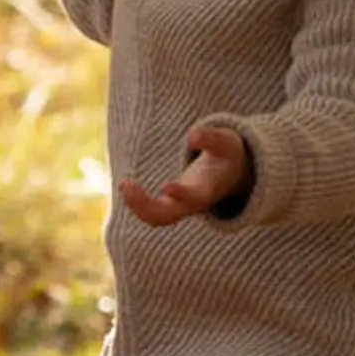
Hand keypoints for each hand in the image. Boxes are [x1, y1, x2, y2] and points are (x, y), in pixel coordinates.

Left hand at [117, 123, 250, 225]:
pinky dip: (136, 204)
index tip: (166, 186)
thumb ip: (210, 138)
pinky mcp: (171, 206)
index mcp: (209, 189)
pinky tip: (125, 186)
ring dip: (137, 207)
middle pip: (169, 216)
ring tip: (124, 185)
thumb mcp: (225, 142)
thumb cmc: (226, 155)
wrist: (230, 173)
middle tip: (126, 185)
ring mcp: (181, 208)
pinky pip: (152, 214)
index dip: (182, 195)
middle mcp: (194, 204)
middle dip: (147, 206)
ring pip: (158, 219)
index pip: (195, 198)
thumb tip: (190, 136)